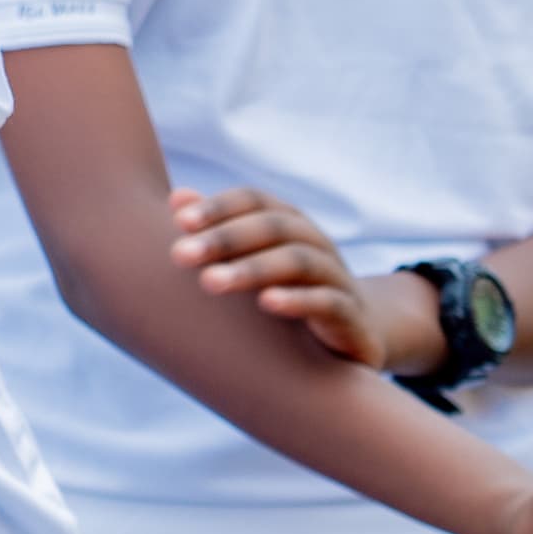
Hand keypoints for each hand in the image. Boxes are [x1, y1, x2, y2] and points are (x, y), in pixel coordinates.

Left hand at [168, 185, 393, 367]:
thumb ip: (218, 232)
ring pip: (300, 261)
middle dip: (224, 239)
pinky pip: (330, 302)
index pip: (254, 201)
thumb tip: (177, 199)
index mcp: (290, 223)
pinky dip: (299, 300)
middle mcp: (317, 242)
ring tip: (210, 282)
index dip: (218, 207)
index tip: (178, 224)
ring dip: (253, 269)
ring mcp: (338, 277)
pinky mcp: (353, 317)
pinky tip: (267, 303)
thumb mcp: (254, 260)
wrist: (356, 334)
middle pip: (273, 227)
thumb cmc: (290, 290)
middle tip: (179, 256)